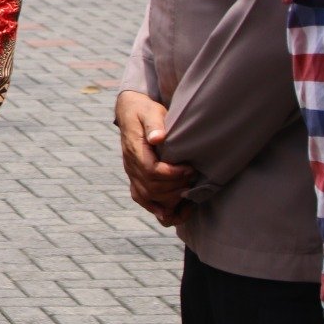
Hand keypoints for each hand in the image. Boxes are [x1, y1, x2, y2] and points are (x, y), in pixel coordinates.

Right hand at [116, 90, 193, 225]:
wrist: (131, 112)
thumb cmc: (144, 111)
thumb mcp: (150, 111)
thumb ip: (153, 124)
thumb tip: (157, 138)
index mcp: (134, 149)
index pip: (151, 170)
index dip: (172, 174)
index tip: (190, 168)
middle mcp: (130, 164)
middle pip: (151, 187)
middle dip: (175, 187)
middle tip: (193, 179)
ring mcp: (131, 173)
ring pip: (146, 197)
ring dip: (168, 200)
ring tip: (188, 195)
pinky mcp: (135, 177)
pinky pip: (141, 198)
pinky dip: (154, 207)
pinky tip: (169, 212)